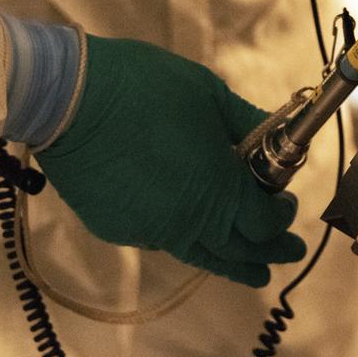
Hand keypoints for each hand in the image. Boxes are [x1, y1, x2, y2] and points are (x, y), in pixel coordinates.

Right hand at [34, 35, 305, 286]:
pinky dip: (184, 238)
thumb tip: (274, 142)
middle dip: (268, 253)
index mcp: (218, 189)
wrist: (68, 99)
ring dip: (231, 261)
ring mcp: (149, 231)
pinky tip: (190, 230)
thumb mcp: (211, 96)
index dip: (282, 218)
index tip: (287, 204)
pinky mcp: (116, 229)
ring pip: (199, 255)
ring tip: (251, 269)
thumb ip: (249, 125)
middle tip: (289, 254)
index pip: (264, 224)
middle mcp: (188, 222)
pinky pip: (161, 241)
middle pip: (239, 252)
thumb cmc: (148, 87)